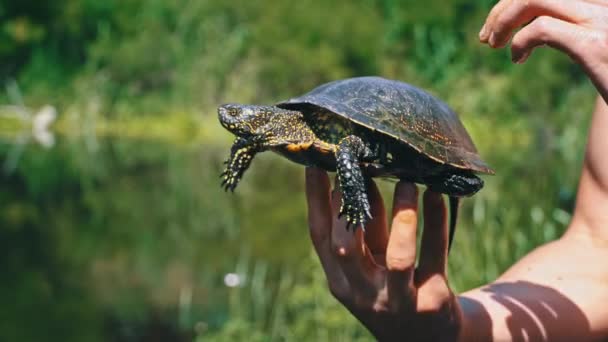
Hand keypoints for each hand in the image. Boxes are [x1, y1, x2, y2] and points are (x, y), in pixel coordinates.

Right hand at [305, 167, 461, 340]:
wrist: (428, 340)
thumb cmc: (393, 289)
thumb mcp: (372, 265)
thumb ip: (365, 230)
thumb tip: (358, 177)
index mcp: (341, 282)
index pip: (319, 237)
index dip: (315, 200)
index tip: (315, 164)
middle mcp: (364, 294)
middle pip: (346, 249)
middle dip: (350, 207)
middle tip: (361, 168)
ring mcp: (399, 301)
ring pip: (398, 258)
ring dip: (402, 216)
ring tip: (408, 182)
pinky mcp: (433, 302)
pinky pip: (435, 257)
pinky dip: (435, 222)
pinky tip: (436, 195)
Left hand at [479, 0, 607, 100]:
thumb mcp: (601, 41)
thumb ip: (574, 27)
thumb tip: (533, 24)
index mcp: (601, 1)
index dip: (514, 2)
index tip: (496, 27)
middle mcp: (604, 3)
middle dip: (503, 9)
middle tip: (486, 38)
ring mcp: (601, 20)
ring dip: (504, 20)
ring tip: (494, 43)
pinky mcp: (594, 45)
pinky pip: (543, 29)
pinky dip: (520, 41)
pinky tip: (517, 58)